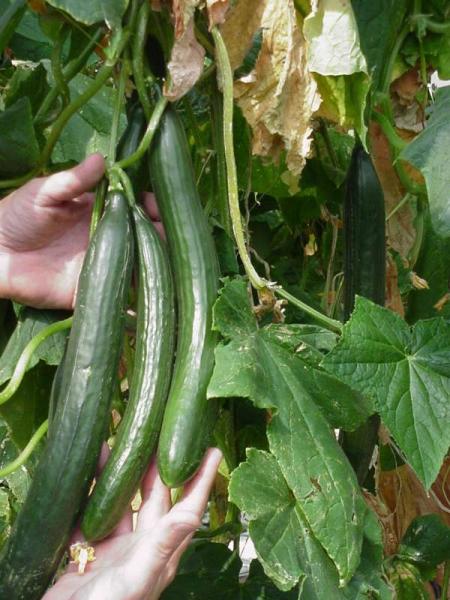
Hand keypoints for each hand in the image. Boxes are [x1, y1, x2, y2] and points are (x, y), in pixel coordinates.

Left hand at [0, 155, 162, 309]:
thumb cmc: (17, 215)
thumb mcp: (45, 191)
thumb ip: (73, 179)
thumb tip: (102, 159)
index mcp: (100, 213)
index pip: (136, 209)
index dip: (152, 209)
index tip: (160, 208)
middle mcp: (107, 240)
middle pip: (144, 240)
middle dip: (162, 238)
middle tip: (170, 237)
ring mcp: (101, 267)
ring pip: (138, 269)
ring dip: (155, 268)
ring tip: (169, 266)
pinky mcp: (90, 291)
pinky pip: (118, 299)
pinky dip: (136, 305)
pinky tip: (153, 302)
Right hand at [43, 448, 221, 599]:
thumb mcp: (137, 575)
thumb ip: (163, 544)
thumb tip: (192, 512)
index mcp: (161, 550)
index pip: (189, 507)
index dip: (202, 479)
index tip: (213, 449)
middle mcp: (143, 546)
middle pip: (155, 496)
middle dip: (159, 465)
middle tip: (161, 433)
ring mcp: (116, 549)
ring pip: (122, 502)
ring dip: (119, 474)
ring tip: (116, 444)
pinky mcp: (88, 553)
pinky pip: (91, 515)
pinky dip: (90, 493)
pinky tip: (88, 474)